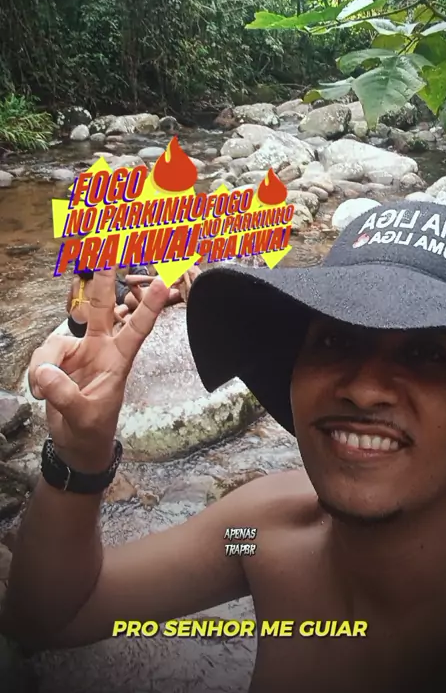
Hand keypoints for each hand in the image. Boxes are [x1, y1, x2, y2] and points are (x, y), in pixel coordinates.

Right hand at [28, 268, 179, 471]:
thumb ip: (65, 396)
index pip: (137, 329)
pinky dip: (37, 375)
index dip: (149, 306)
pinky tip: (40, 391)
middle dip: (103, 280)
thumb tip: (45, 373)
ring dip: (46, 365)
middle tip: (108, 249)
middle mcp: (99, 348)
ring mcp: (77, 351)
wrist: (76, 443)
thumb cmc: (92, 429)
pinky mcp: (57, 359)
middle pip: (101, 308)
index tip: (162, 282)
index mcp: (119, 360)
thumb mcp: (84, 417)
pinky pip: (41, 356)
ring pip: (55, 342)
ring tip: (45, 392)